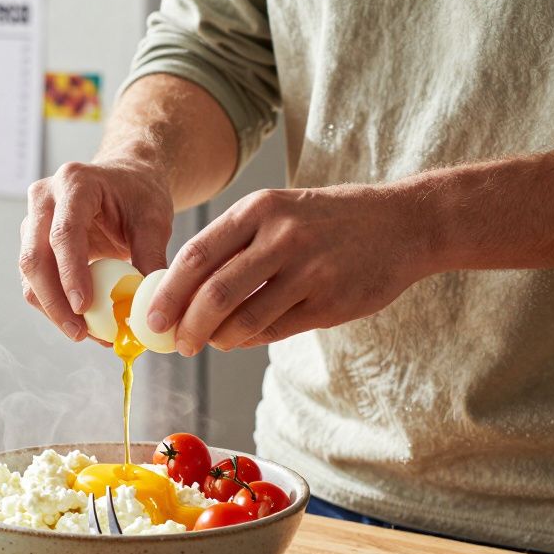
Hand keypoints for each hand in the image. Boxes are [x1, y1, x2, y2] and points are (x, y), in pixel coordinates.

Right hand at [20, 159, 172, 340]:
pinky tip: (80, 323)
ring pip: (30, 273)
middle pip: (35, 256)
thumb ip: (150, 258)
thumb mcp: (154, 221)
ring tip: (84, 334)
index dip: (71, 272)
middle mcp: (45, 198)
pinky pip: (35, 280)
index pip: (64, 232)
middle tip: (80, 332)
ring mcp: (33, 220)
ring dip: (52, 308)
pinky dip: (54, 305)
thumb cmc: (140, 195)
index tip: (83, 307)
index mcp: (75, 183)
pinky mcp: (33, 242)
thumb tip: (146, 308)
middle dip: (54, 301)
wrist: (127, 180)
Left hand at [145, 185, 437, 355]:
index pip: (197, 256)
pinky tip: (241, 339)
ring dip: (217, 339)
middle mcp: (282, 237)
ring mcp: (309, 271)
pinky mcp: (330, 302)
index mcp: (260, 210)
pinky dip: (250, 340)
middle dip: (185, 326)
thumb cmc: (329, 221)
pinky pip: (275, 330)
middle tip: (175, 343)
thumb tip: (182, 290)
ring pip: (243, 318)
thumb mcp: (279, 212)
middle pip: (214, 293)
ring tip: (209, 343)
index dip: (167, 293)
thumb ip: (235, 245)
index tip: (150, 318)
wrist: (403, 224)